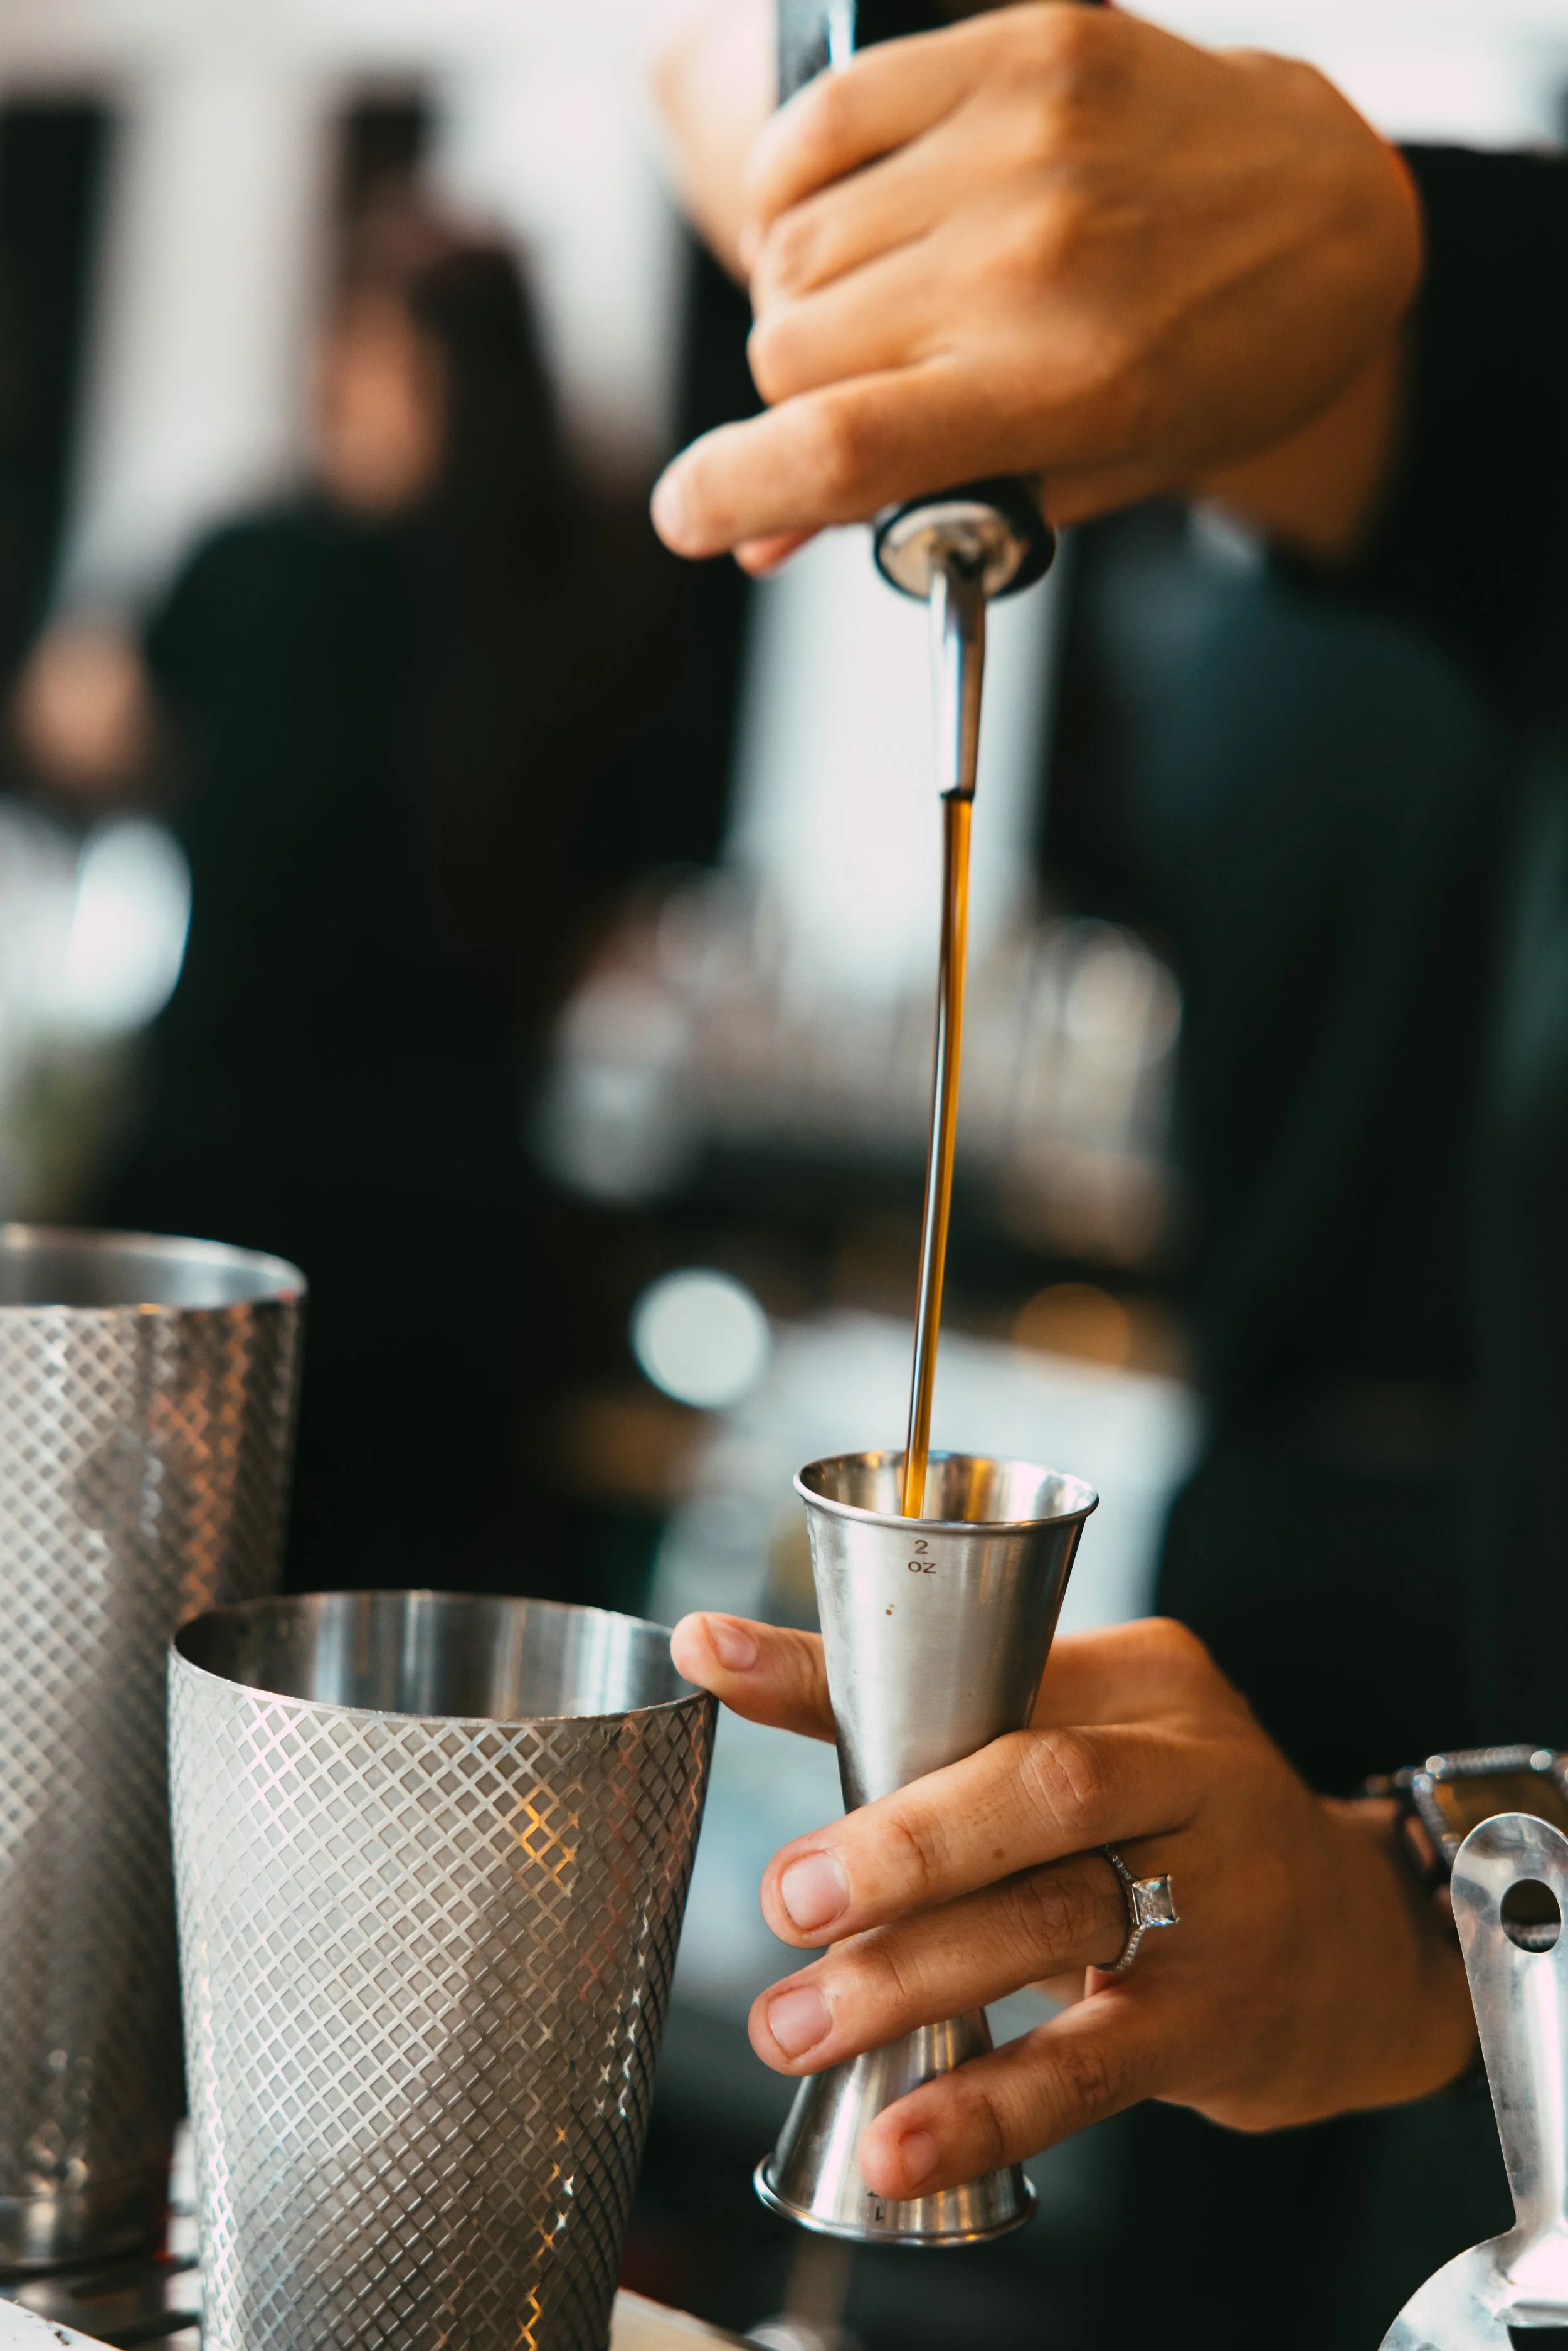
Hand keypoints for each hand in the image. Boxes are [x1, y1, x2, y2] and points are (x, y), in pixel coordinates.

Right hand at [650, 4, 1419, 566]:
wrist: (1334, 216)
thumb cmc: (1214, 364)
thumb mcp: (1086, 475)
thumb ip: (924, 501)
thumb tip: (761, 538)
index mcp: (1059, 389)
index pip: (833, 448)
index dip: (730, 491)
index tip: (692, 514)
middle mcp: (1032, 263)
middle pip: (791, 350)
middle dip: (798, 394)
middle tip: (865, 390)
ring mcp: (1021, 144)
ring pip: (795, 246)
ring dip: (805, 294)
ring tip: (880, 302)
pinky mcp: (1016, 52)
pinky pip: (824, 123)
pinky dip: (799, 180)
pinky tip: (849, 215)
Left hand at [669, 1612, 1474, 2202]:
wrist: (1367, 1949)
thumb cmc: (1178, 1833)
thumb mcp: (1082, 1748)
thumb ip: (932, 1728)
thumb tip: (727, 1661)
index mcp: (1137, 1677)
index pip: (976, 1661)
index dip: (840, 1670)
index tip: (718, 1658)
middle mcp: (1189, 1767)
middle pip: (1039, 1787)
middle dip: (901, 1844)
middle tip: (786, 1898)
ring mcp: (1219, 1893)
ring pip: (1054, 1920)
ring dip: (909, 1981)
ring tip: (796, 2027)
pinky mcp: (1223, 2018)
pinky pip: (1094, 2066)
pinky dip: (989, 2107)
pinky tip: (901, 2144)